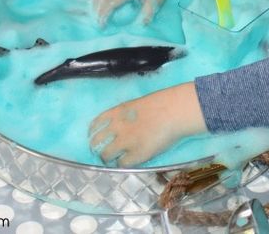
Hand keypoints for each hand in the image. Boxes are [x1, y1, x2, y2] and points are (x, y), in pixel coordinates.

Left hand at [88, 82, 206, 166]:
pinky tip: (127, 162)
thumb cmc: (163, 104)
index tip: (94, 136)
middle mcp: (116, 127)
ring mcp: (125, 142)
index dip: (94, 132)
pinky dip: (122, 164)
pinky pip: (122, 164)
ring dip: (108, 158)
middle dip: (97, 148)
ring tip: (113, 160)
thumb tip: (123, 124)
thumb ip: (127, 115)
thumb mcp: (138, 104)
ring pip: (106, 155)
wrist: (175, 111)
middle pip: (97, 141)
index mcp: (117, 112)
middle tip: (103, 151)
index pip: (96, 124)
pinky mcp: (136, 154)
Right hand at [93, 0, 171, 26]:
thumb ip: (148, 13)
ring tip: (96, 13)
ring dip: (95, 2)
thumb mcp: (157, 0)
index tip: (102, 25)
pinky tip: (101, 1)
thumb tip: (141, 25)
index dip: (103, 15)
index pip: (109, 3)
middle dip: (96, 10)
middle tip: (98, 22)